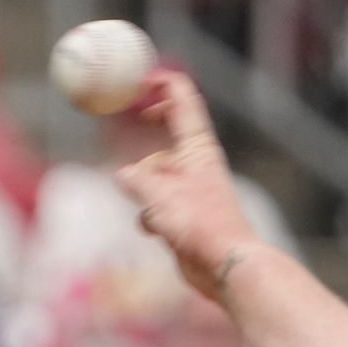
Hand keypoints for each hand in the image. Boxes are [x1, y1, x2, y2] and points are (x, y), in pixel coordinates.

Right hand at [114, 72, 262, 304]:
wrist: (227, 267)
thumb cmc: (202, 226)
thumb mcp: (160, 196)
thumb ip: (136, 180)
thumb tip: (120, 174)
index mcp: (197, 147)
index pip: (182, 100)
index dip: (161, 83)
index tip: (136, 79)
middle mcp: (195, 163)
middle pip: (166, 132)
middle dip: (144, 130)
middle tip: (125, 122)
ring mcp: (189, 189)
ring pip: (154, 173)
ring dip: (142, 186)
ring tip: (149, 205)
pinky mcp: (184, 214)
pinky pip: (155, 205)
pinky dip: (150, 216)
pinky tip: (155, 230)